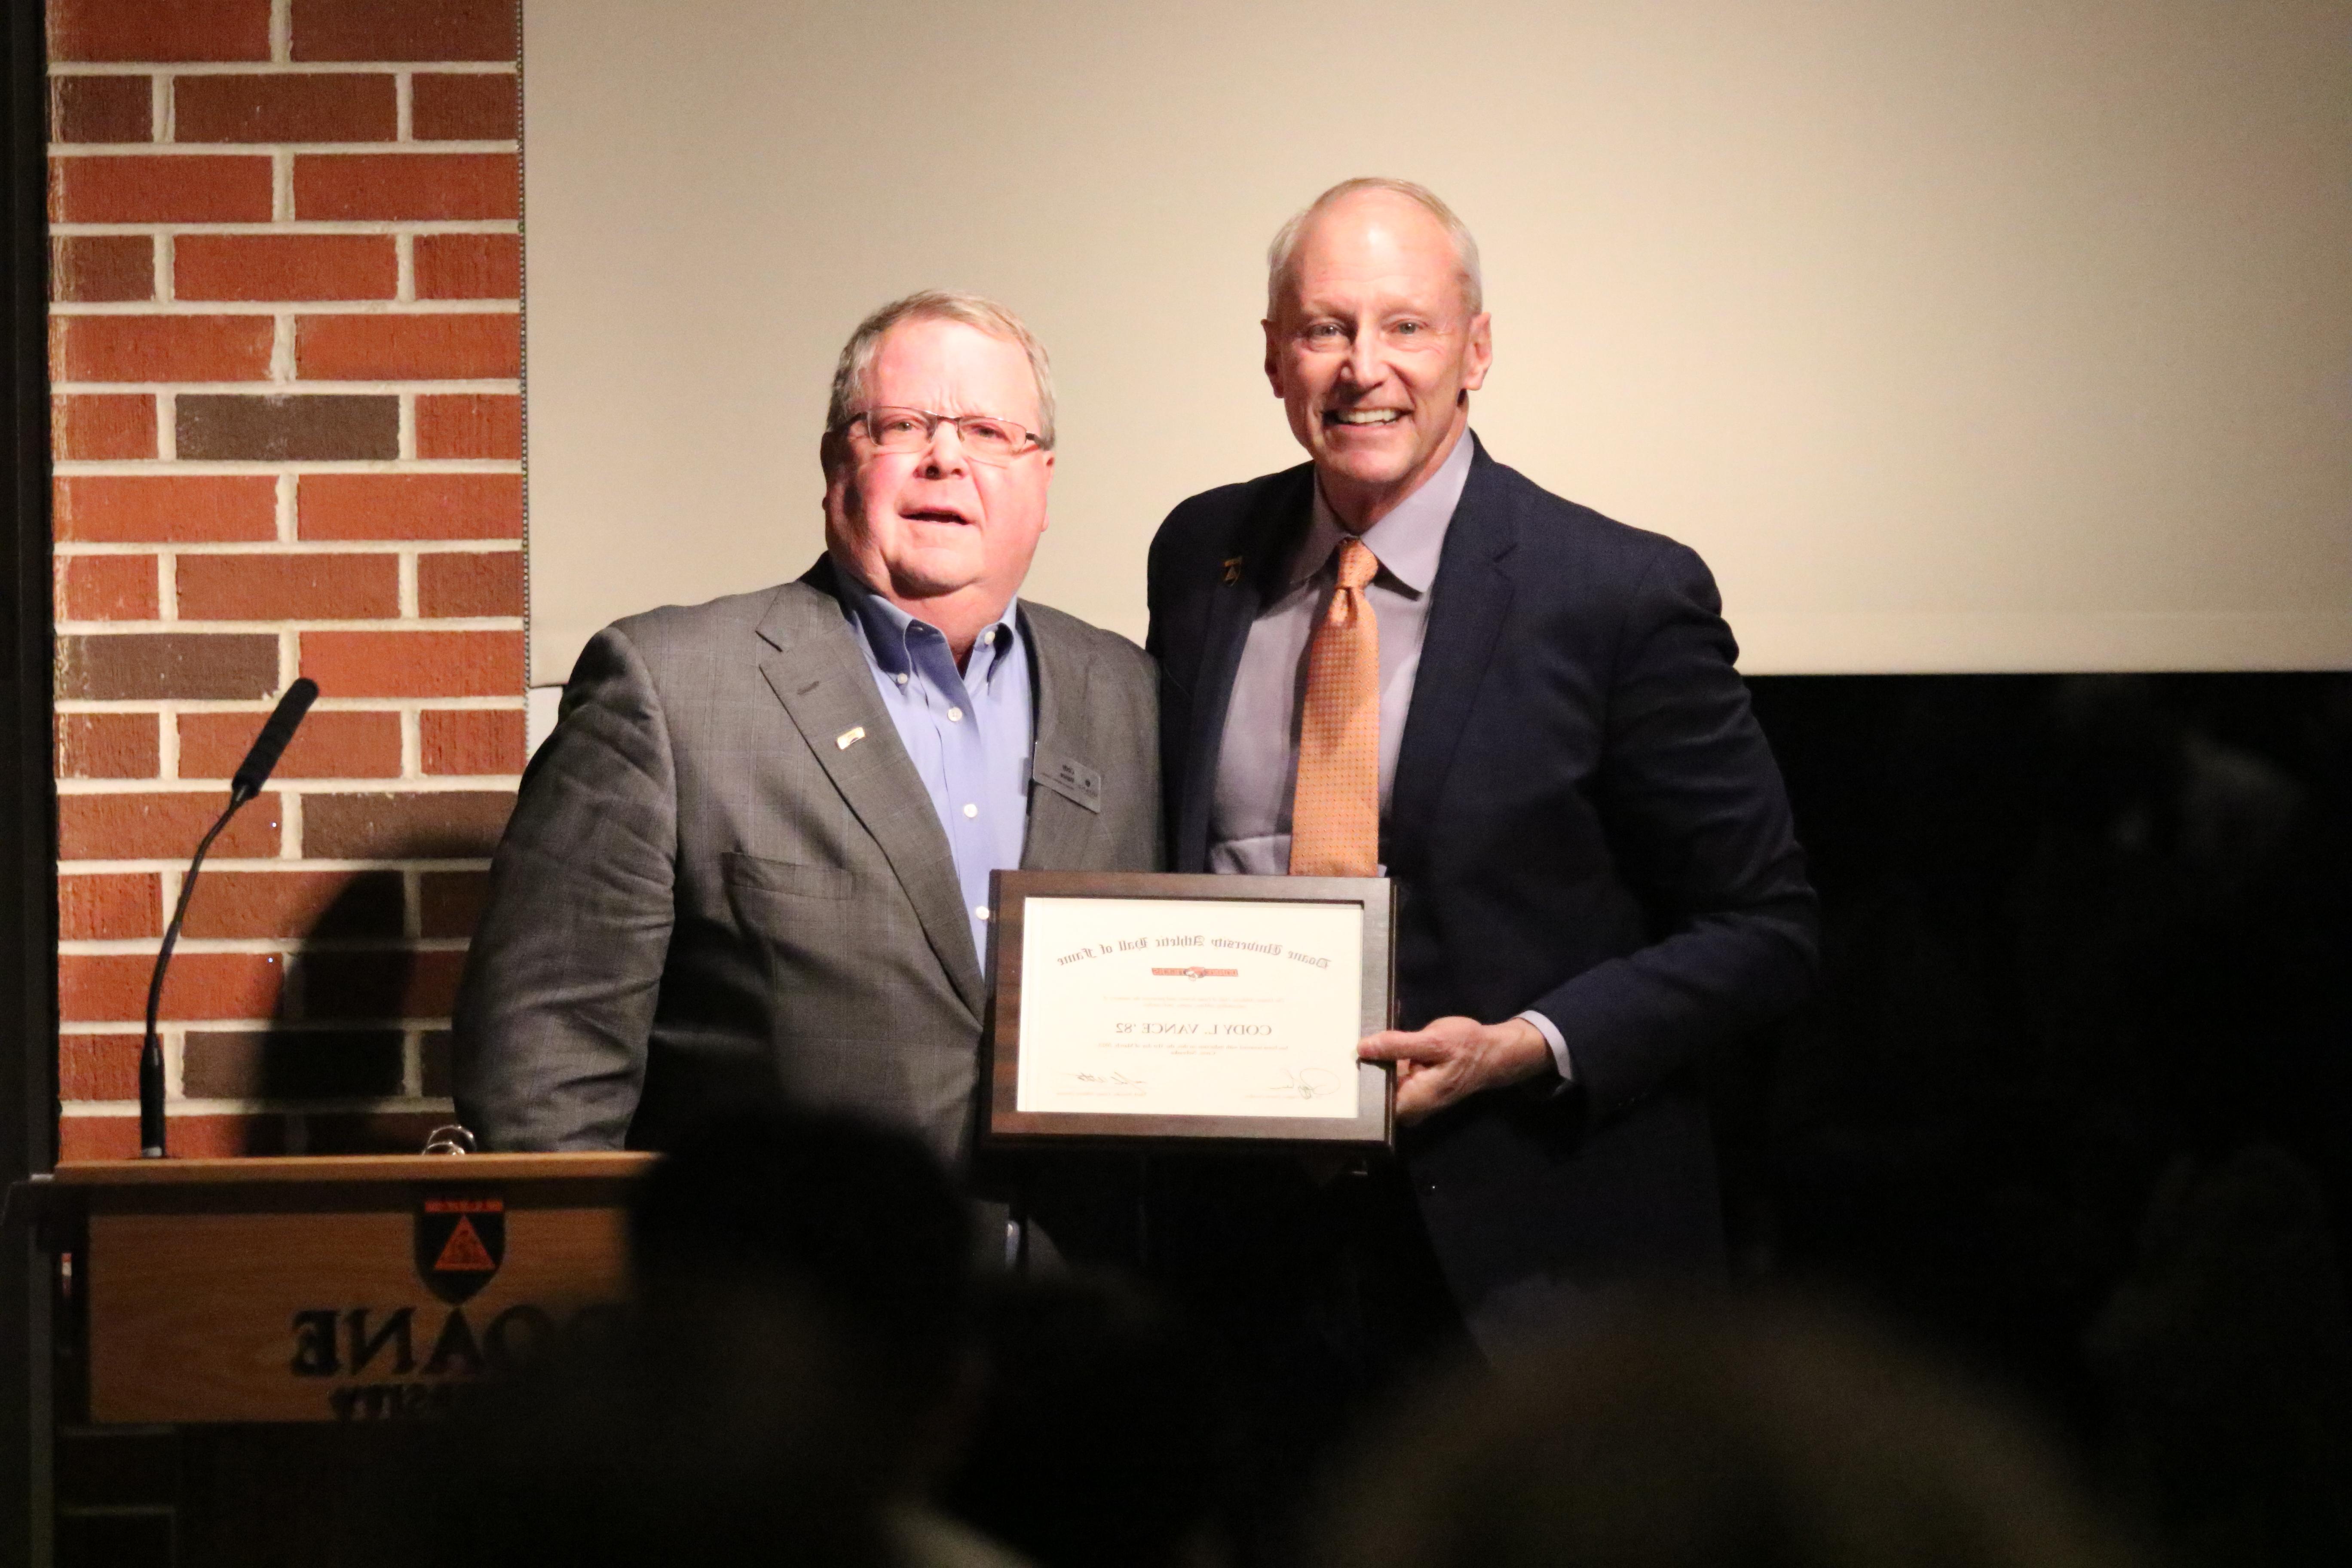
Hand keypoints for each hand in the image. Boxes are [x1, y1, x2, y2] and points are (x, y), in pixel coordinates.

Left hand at [1358, 1016, 1552, 1123]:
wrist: (1491, 1052)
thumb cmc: (1466, 1047)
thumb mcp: (1433, 1041)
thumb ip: (1398, 1046)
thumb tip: (1362, 1048)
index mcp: (1411, 1102)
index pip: (1370, 1102)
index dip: (1355, 1082)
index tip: (1338, 1061)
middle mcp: (1408, 1108)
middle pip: (1372, 1093)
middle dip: (1362, 1068)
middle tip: (1345, 1043)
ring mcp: (1410, 1099)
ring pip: (1380, 1083)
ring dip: (1373, 1062)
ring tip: (1357, 1040)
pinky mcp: (1411, 1088)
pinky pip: (1390, 1077)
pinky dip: (1385, 1060)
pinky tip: (1377, 1043)